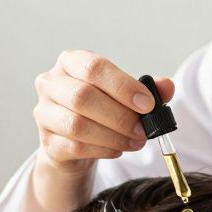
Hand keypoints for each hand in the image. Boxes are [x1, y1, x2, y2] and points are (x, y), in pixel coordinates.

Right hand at [16, 51, 175, 211]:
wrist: (73, 143)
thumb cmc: (100, 110)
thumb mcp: (124, 95)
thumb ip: (147, 89)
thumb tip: (167, 86)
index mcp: (71, 62)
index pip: (94, 68)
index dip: (122, 86)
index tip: (147, 104)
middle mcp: (51, 83)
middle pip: (83, 97)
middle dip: (119, 116)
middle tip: (144, 130)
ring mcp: (44, 113)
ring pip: (77, 124)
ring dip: (113, 136)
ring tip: (135, 142)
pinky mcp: (47, 141)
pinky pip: (75, 146)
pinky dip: (102, 149)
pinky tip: (118, 150)